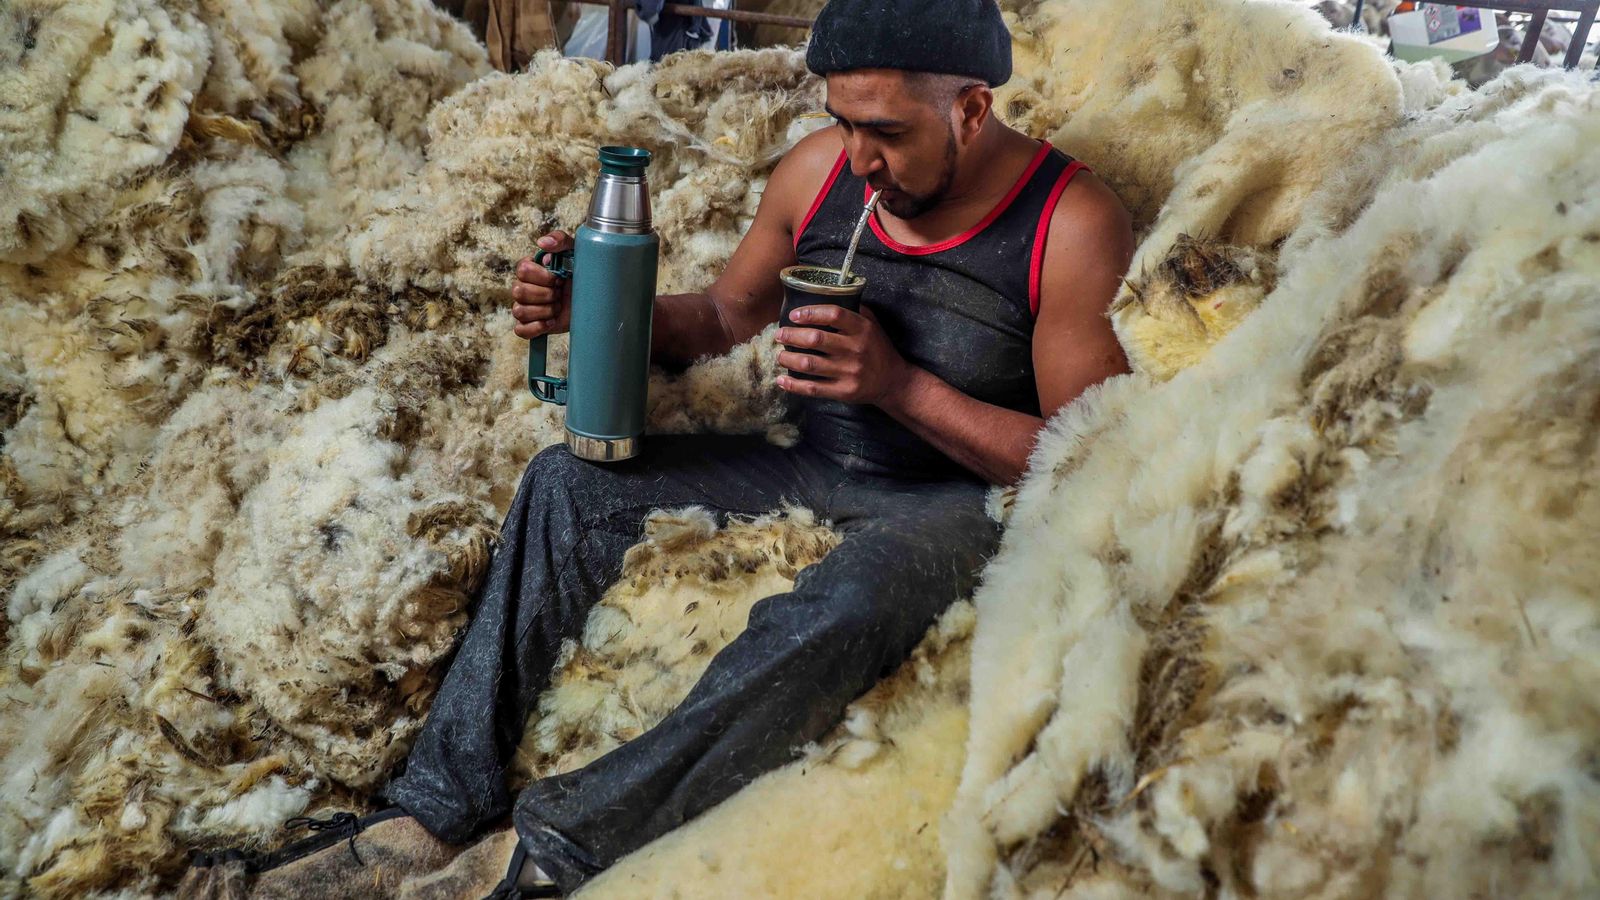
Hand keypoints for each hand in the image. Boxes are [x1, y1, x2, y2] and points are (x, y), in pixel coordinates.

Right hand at [511, 231, 572, 339]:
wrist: (594, 300)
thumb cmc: (582, 274)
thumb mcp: (576, 252)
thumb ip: (560, 240)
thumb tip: (542, 243)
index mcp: (531, 269)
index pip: (523, 270)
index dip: (543, 277)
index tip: (559, 278)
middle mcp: (524, 287)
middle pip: (518, 292)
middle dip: (545, 294)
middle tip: (560, 293)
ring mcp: (526, 307)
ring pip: (519, 311)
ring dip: (544, 311)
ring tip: (558, 307)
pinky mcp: (531, 325)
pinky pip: (520, 330)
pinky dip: (536, 327)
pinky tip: (551, 321)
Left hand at [774, 305, 913, 405]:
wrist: (894, 381)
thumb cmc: (878, 348)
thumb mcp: (872, 325)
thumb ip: (853, 310)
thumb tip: (827, 295)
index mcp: (862, 329)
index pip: (833, 314)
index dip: (810, 312)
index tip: (794, 315)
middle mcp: (855, 349)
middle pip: (816, 339)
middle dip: (791, 335)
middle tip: (779, 334)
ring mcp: (849, 372)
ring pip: (810, 364)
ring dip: (789, 359)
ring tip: (780, 355)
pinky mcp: (844, 391)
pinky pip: (813, 388)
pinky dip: (794, 385)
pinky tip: (781, 380)